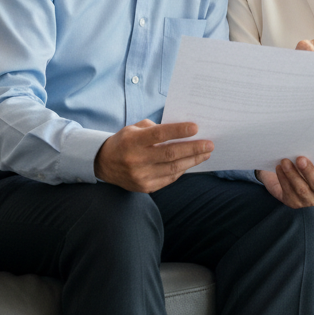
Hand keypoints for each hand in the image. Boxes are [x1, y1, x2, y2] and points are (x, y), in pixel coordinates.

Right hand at [94, 119, 212, 192]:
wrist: (103, 164)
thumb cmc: (124, 141)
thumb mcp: (134, 128)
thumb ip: (156, 128)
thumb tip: (182, 132)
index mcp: (133, 141)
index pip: (159, 134)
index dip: (178, 131)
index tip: (196, 127)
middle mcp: (136, 159)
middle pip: (170, 154)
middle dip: (193, 149)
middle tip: (209, 144)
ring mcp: (140, 176)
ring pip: (173, 169)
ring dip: (192, 160)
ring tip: (206, 153)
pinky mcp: (145, 187)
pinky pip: (169, 179)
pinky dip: (182, 170)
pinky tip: (191, 163)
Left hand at [257, 149, 313, 207]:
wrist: (284, 177)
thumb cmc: (300, 165)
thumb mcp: (309, 159)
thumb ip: (312, 154)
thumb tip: (308, 142)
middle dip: (308, 170)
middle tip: (300, 158)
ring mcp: (308, 199)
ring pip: (301, 189)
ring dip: (292, 174)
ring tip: (284, 161)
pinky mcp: (294, 202)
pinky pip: (288, 191)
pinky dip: (283, 178)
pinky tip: (279, 168)